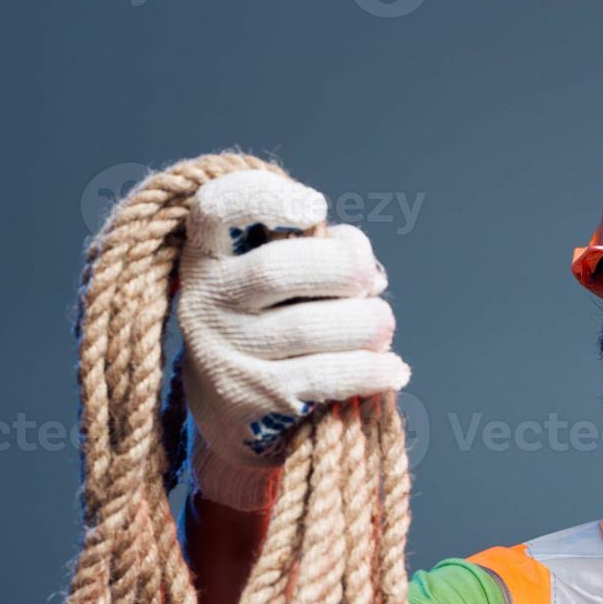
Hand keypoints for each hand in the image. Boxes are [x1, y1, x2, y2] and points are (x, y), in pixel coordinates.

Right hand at [179, 170, 410, 509]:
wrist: (230, 406)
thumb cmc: (272, 318)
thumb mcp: (280, 275)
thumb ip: (319, 251)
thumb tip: (369, 272)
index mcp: (210, 254)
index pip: (216, 208)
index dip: (266, 197)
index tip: (317, 207)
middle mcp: (207, 299)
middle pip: (278, 270)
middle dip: (345, 271)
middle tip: (369, 283)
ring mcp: (224, 350)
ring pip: (309, 327)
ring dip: (367, 324)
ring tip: (382, 327)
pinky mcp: (252, 396)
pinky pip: (324, 376)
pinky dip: (371, 370)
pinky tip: (395, 368)